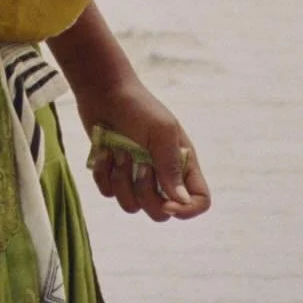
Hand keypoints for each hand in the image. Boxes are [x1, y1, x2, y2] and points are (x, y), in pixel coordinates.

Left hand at [74, 77, 210, 222]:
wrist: (103, 90)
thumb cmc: (137, 106)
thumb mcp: (160, 131)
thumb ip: (171, 166)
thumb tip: (180, 202)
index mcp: (182, 162)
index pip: (199, 199)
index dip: (187, 210)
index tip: (167, 203)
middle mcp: (161, 173)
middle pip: (161, 212)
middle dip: (145, 192)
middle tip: (139, 164)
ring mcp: (136, 175)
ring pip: (132, 206)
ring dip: (121, 180)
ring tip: (118, 152)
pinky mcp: (113, 173)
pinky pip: (108, 193)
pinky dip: (103, 174)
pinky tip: (103, 152)